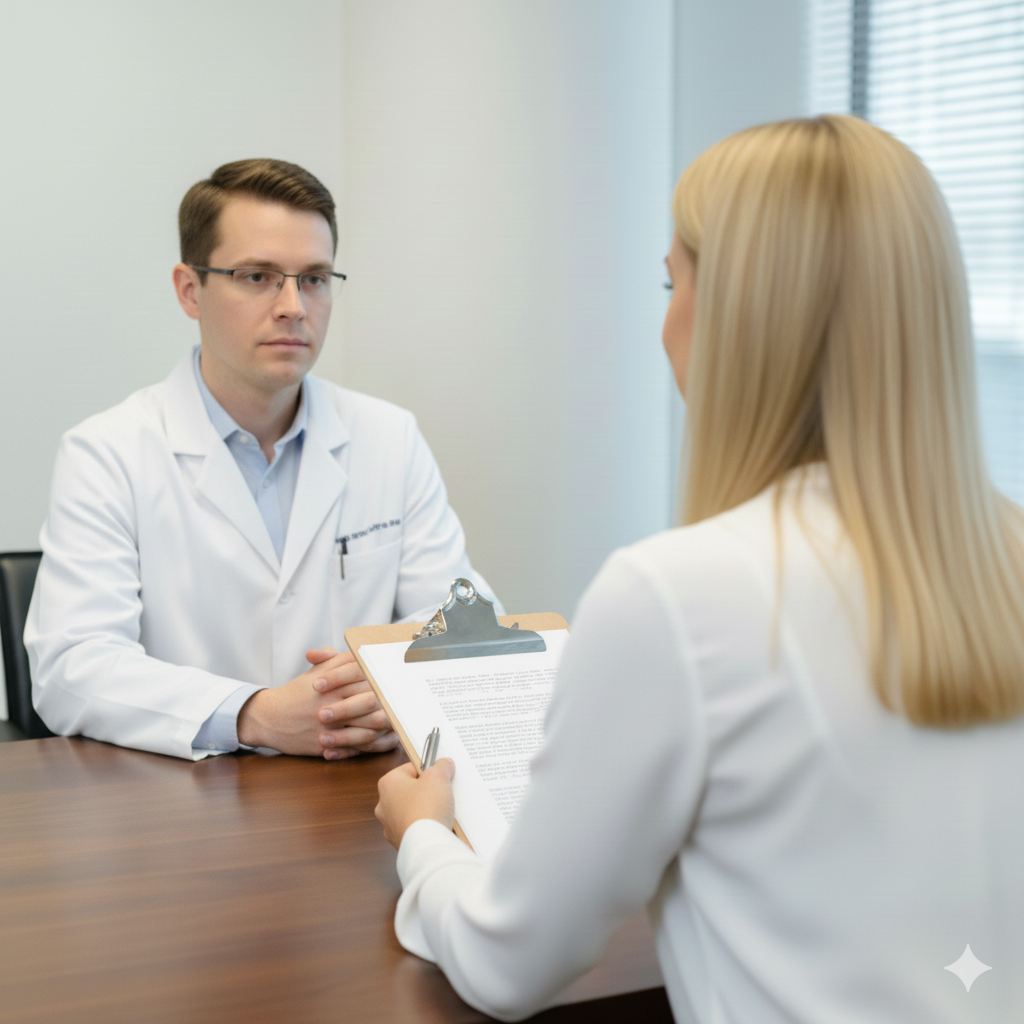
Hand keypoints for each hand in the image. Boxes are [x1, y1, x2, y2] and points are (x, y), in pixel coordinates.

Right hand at [237, 647, 398, 759]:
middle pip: (370, 702)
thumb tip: (361, 653)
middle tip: (409, 700)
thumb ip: (339, 662)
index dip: (384, 680)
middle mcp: (331, 705)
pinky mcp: (327, 746)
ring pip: (367, 727)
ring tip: (403, 720)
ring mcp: (330, 727)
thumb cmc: (296, 693)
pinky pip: (357, 747)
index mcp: (331, 684)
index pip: (364, 679)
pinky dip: (376, 744)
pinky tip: (389, 739)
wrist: (268, 718)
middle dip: (391, 702)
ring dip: (387, 724)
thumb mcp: (316, 672)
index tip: (400, 679)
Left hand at [375, 757, 455, 848]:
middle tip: (442, 792)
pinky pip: (415, 828)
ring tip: (442, 811)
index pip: (410, 769)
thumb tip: (444, 764)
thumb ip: (441, 766)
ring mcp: (390, 825)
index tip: (439, 775)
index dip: (428, 770)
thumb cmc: (426, 808)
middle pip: (410, 790)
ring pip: (412, 810)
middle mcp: (384, 804)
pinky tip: (438, 827)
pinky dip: (425, 827)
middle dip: (427, 791)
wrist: (426, 845)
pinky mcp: (400, 841)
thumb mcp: (438, 777)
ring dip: (426, 809)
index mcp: (388, 783)